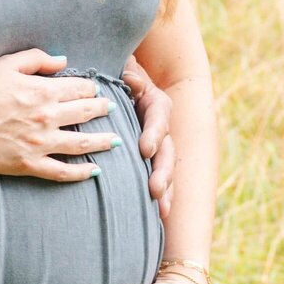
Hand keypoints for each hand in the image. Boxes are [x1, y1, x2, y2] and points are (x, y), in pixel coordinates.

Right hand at [0, 49, 117, 180]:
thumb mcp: (6, 64)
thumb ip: (37, 59)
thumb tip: (63, 60)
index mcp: (43, 91)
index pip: (80, 88)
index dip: (92, 88)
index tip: (98, 90)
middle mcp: (46, 117)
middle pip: (86, 113)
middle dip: (104, 110)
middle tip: (114, 110)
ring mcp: (39, 143)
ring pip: (81, 143)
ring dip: (102, 141)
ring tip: (116, 141)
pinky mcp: (28, 164)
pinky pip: (61, 171)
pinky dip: (81, 173)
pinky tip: (94, 171)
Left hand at [123, 58, 173, 216]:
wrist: (122, 79)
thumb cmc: (116, 74)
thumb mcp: (122, 68)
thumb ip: (127, 72)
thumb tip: (130, 77)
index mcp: (155, 102)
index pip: (159, 118)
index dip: (154, 134)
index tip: (144, 150)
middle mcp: (161, 125)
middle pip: (167, 150)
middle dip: (162, 171)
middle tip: (154, 190)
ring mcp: (158, 143)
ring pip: (165, 167)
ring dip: (166, 189)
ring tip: (161, 209)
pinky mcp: (149, 157)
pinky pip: (157, 177)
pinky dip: (160, 196)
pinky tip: (159, 215)